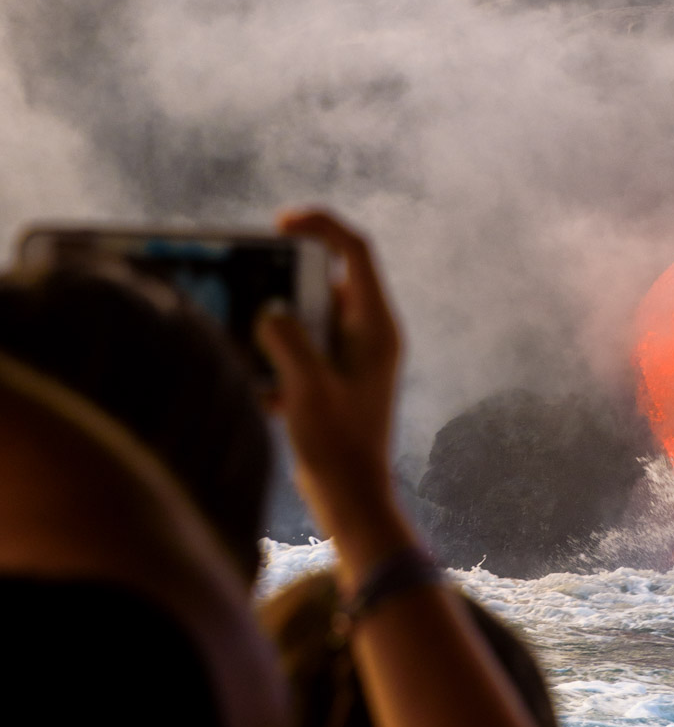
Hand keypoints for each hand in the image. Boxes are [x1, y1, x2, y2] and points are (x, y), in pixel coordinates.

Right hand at [256, 208, 413, 581]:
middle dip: (284, 282)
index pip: (355, 252)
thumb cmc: (339, 447)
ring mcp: (352, 358)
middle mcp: (369, 335)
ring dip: (275, 323)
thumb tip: (267, 311)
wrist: (352, 502)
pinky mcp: (334, 380)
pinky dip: (275, 357)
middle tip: (248, 283)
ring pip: (307, 318)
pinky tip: (258, 385)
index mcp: (376, 327)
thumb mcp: (307, 387)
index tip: (280, 225)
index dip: (321, 226)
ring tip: (245, 335)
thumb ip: (287, 338)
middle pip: (325, 281)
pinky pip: (300, 350)